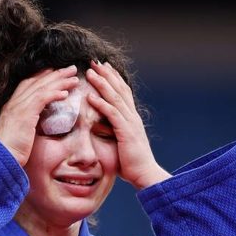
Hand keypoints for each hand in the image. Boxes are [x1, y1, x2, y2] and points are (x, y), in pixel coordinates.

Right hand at [0, 65, 79, 165]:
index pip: (27, 84)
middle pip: (37, 82)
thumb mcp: (19, 134)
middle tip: (71, 69)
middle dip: (55, 74)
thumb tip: (38, 123)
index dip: (42, 76)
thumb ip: (27, 124)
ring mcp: (18, 107)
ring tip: (74, 79)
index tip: (55, 72)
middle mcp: (13, 103)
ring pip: (41, 88)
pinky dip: (54, 94)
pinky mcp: (24, 114)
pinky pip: (41, 99)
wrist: (1, 158)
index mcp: (11, 106)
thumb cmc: (10, 152)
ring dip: (60, 82)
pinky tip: (65, 93)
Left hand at [85, 61, 170, 189]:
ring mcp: (131, 123)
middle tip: (95, 61)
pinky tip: (91, 96)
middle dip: (107, 74)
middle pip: (119, 89)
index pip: (123, 92)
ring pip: (115, 98)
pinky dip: (101, 104)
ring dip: (102, 84)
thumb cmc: (131, 163)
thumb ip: (110, 132)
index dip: (113, 78)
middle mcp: (133, 117)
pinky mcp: (126, 132)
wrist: (145, 174)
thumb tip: (96, 126)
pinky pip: (112, 114)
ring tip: (90, 72)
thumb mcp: (119, 143)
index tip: (103, 67)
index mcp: (132, 118)